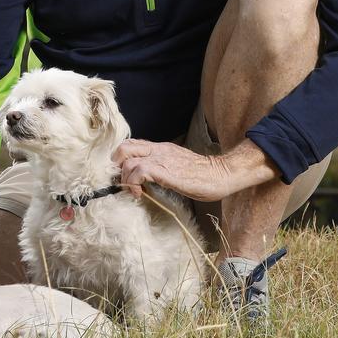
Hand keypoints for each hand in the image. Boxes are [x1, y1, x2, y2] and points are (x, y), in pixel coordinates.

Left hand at [113, 138, 275, 201]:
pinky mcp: (166, 171)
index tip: (124, 176)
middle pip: (124, 147)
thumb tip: (146, 178)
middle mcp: (158, 150)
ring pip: (128, 159)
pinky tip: (139, 193)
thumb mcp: (177, 165)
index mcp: (161, 148)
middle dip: (116, 166)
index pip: (132, 144)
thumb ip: (162, 167)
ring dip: (124, 177)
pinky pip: (140, 171)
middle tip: (123, 182)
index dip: (121, 159)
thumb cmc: (202, 175)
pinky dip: (133, 182)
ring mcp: (162, 159)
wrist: (221, 174)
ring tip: (133, 190)